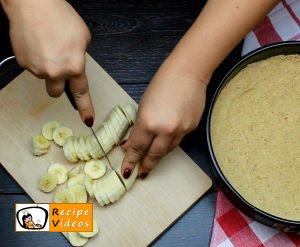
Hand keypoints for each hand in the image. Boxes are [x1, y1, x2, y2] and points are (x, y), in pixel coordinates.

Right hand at [1, 0, 93, 123]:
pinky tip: (38, 45)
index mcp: (74, 66)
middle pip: (56, 92)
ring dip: (47, 68)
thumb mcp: (83, 38)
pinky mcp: (23, 63)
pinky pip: (32, 67)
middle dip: (58, 84)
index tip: (87, 120)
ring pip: (44, 77)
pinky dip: (36, 59)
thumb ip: (81, 57)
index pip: (81, 94)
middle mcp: (55, 72)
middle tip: (58, 68)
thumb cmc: (59, 16)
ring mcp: (37, 69)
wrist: (33, 5)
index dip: (85, 108)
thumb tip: (76, 65)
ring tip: (48, 47)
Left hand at [120, 60, 207, 178]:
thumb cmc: (162, 83)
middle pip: (154, 155)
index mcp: (148, 122)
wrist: (189, 72)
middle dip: (146, 166)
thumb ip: (138, 127)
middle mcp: (165, 130)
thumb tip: (131, 142)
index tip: (126, 171)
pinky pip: (178, 141)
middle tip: (140, 173)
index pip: (137, 147)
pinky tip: (165, 140)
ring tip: (151, 160)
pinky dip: (170, 143)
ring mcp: (181, 131)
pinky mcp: (191, 128)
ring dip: (158, 156)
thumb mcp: (143, 105)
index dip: (130, 161)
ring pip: (167, 150)